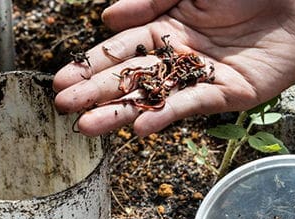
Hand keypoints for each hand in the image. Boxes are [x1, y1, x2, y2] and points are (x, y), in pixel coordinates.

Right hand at [53, 0, 294, 136]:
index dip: (91, 65)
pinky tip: (142, 126)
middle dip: (97, 92)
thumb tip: (108, 17)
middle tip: (64, 108)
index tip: (61, 81)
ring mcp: (205, 76)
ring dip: (122, 112)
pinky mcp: (232, 91)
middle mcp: (182, 55)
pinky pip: (195, 104)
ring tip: (89, 126)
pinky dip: (168, 115)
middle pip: (131, 77)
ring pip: (156, 97)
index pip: (121, 49)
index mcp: (168, 27)